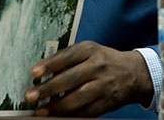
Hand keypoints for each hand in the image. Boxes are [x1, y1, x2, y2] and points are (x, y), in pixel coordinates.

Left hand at [23, 41, 152, 116]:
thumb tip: (41, 73)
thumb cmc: (102, 60)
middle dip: (48, 89)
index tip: (33, 73)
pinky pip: (87, 111)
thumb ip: (67, 59)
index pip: (67, 56)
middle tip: (30, 95)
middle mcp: (97, 66)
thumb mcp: (88, 50)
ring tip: (40, 111)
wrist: (133, 73)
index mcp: (89, 50)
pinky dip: (70, 116)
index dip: (50, 65)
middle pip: (70, 79)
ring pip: (78, 98)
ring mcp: (103, 86)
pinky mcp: (107, 103)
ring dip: (57, 107)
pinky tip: (57, 117)